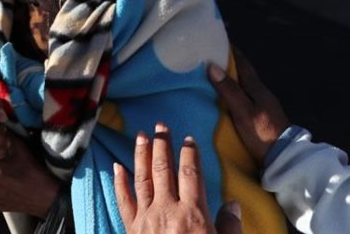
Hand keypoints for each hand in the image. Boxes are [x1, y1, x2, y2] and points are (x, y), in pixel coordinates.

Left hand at [114, 124, 242, 233]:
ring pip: (141, 180)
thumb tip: (232, 204)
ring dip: (141, 156)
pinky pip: (123, 202)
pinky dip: (119, 183)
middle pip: (164, 170)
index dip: (190, 154)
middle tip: (160, 125)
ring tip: (141, 136)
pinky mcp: (132, 230)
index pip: (190, 174)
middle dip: (163, 146)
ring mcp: (146, 220)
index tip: (189, 139)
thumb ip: (229, 228)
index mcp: (192, 215)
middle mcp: (167, 211)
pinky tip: (117, 167)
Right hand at [208, 53, 289, 163]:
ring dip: (230, 79)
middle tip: (208, 58)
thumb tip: (212, 66)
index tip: (216, 41)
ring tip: (212, 77)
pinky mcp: (262, 117)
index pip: (243, 63)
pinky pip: (245, 97)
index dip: (230, 51)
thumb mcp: (243, 112)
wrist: (285, 158)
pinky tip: (225, 99)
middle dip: (227, 64)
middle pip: (243, 73)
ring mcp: (263, 105)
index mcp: (257, 88)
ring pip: (244, 86)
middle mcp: (261, 93)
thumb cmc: (262, 133)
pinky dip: (233, 93)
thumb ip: (229, 90)